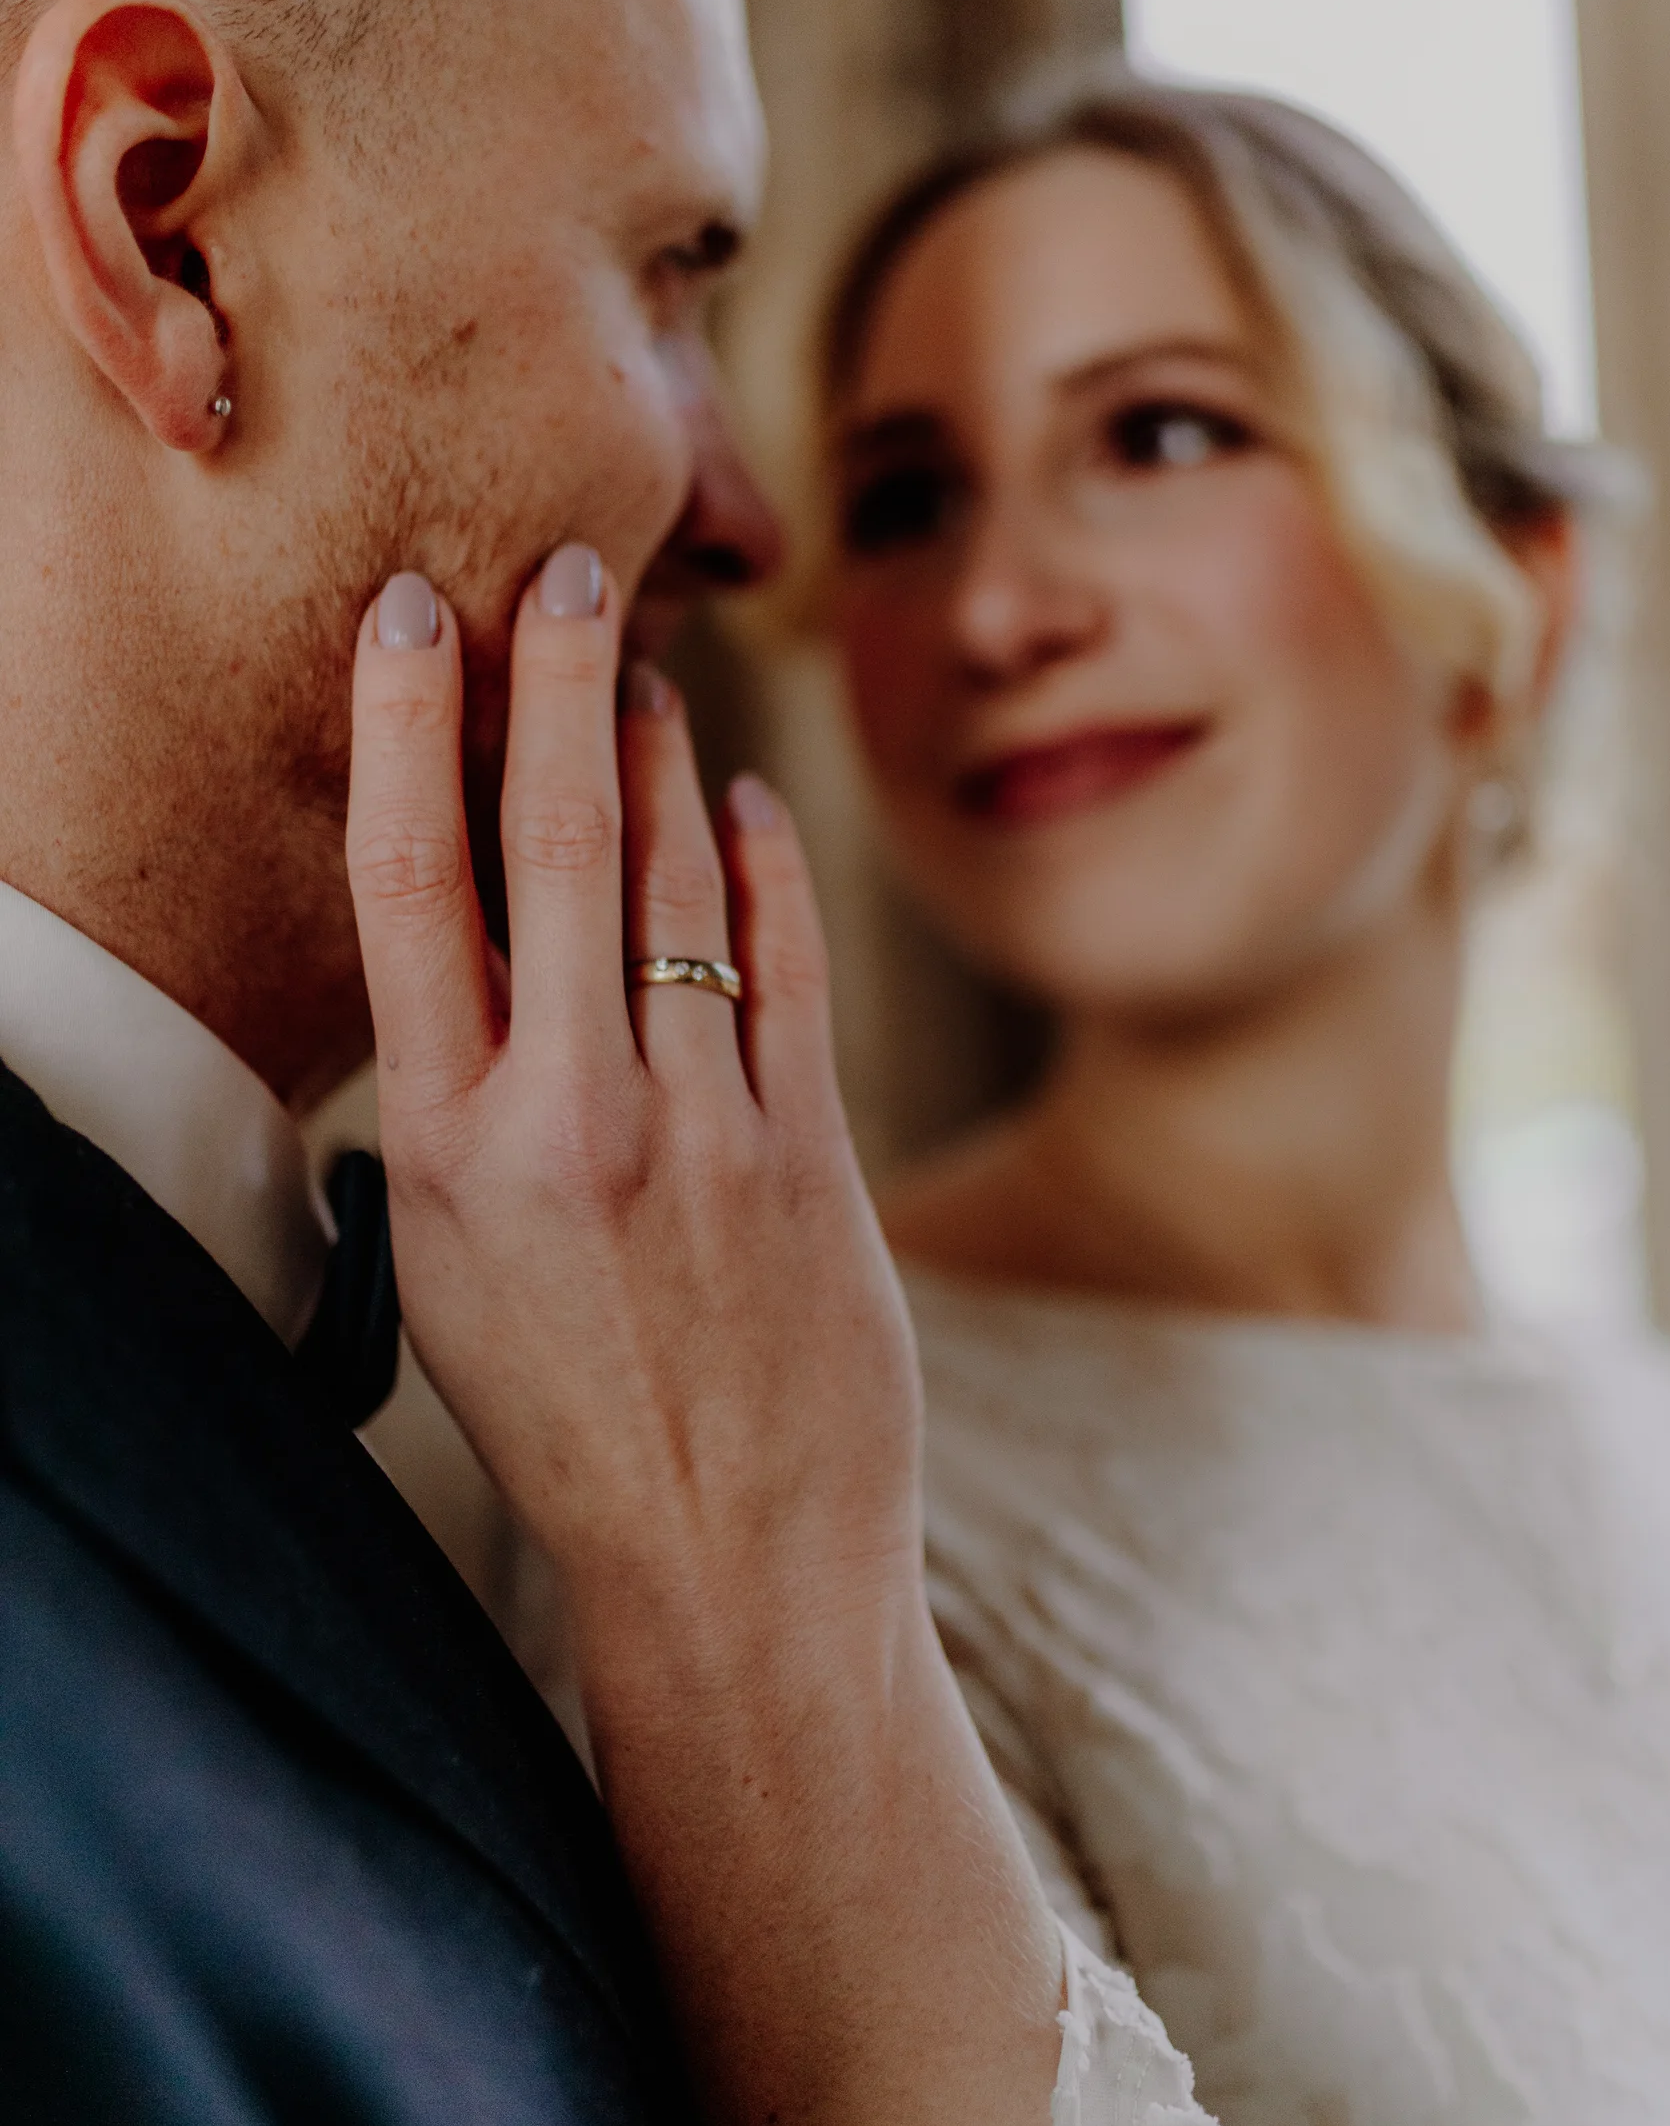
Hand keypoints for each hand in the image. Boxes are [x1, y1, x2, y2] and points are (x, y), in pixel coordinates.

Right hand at [346, 546, 915, 1647]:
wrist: (734, 1556)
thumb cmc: (575, 1417)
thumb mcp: (453, 1272)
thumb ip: (454, 1110)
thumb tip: (470, 957)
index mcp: (448, 1148)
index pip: (403, 886)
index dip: (400, 728)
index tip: (406, 619)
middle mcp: (567, 1120)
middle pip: (549, 842)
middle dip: (556, 682)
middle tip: (564, 570)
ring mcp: (700, 1130)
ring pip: (674, 881)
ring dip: (661, 754)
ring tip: (646, 671)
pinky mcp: (813, 1149)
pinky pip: (787, 963)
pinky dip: (765, 865)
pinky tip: (745, 801)